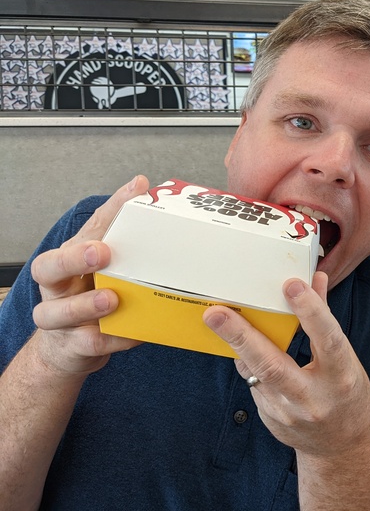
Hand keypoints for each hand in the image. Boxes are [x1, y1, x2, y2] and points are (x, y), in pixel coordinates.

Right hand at [28, 176, 147, 377]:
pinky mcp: (72, 346)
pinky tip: (134, 333)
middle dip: (74, 258)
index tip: (137, 189)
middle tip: (101, 252)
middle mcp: (57, 286)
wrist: (70, 348)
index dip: (111, 208)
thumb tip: (151, 198)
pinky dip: (113, 339)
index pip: (88, 228)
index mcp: (69, 259)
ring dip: (86, 304)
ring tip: (112, 298)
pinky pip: (90, 344)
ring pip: (59, 311)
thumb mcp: (106, 268)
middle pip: (49, 267)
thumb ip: (123, 241)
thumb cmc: (91, 296)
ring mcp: (59, 318)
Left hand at [203, 271, 369, 457]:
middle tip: (217, 313)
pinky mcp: (270, 418)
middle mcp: (313, 397)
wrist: (339, 445)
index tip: (291, 285)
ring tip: (216, 318)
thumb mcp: (345, 357)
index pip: (327, 339)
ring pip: (255, 374)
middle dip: (243, 337)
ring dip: (235, 345)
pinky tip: (238, 343)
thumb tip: (314, 279)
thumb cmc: (346, 392)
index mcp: (341, 376)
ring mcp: (288, 412)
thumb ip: (325, 318)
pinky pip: (253, 382)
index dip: (311, 312)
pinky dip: (246, 360)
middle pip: (273, 365)